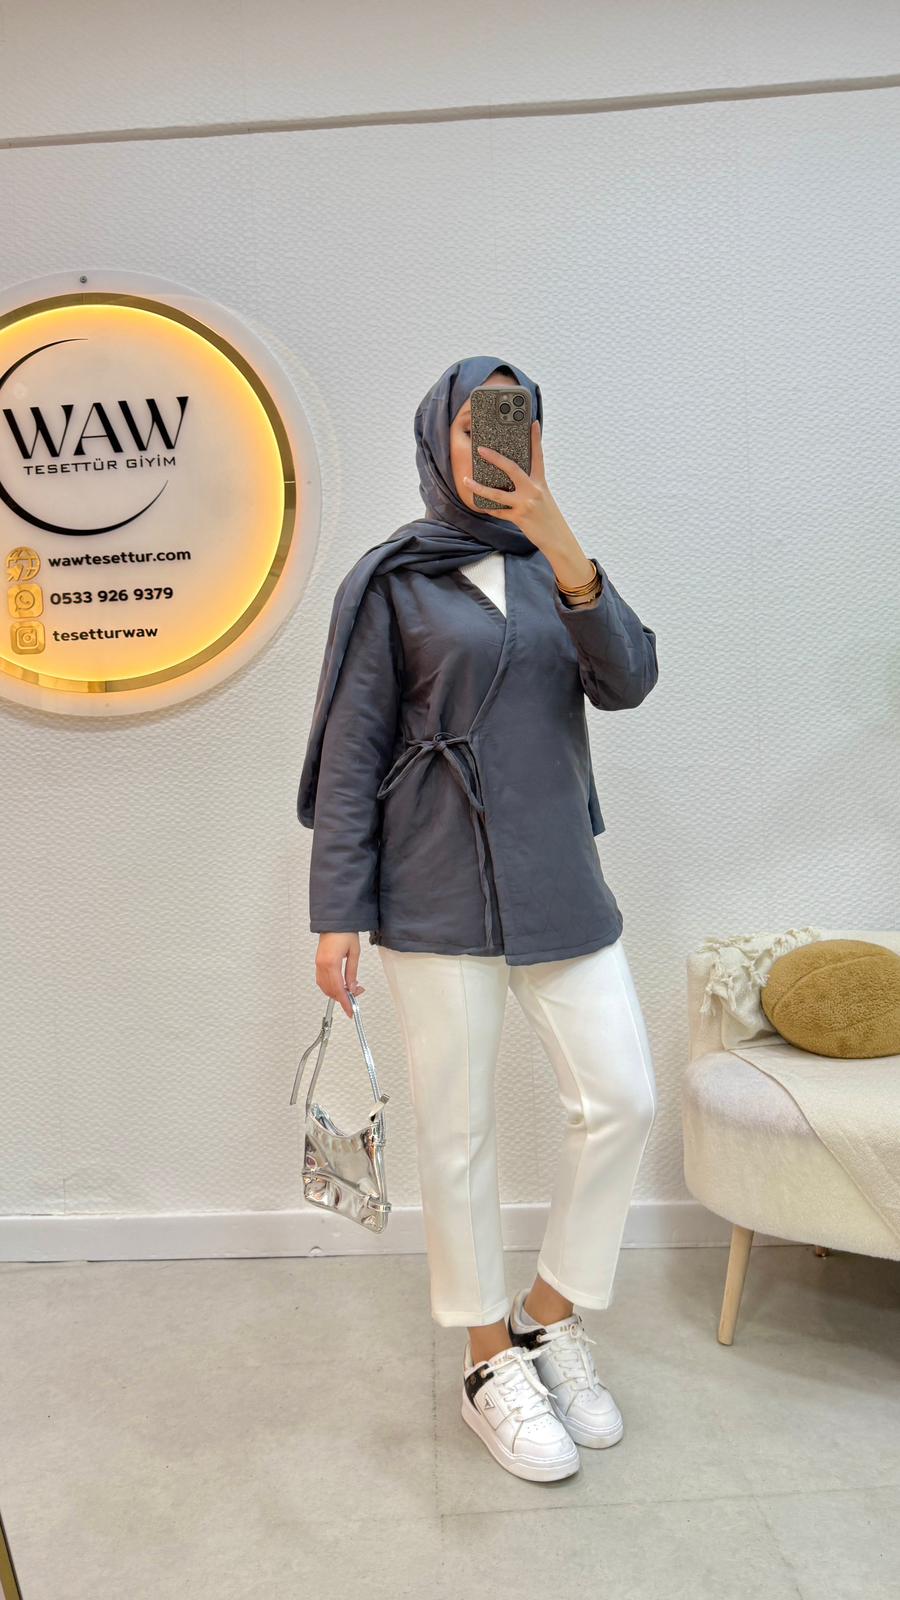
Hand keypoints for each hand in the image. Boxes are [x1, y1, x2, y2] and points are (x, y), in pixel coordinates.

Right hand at [315, 932, 364, 1018]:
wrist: (335, 921)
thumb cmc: (345, 933)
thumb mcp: (354, 953)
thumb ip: (352, 972)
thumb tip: (352, 988)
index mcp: (331, 963)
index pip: (338, 989)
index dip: (345, 1002)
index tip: (350, 1011)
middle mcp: (322, 965)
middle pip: (330, 990)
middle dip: (343, 997)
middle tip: (356, 994)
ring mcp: (318, 964)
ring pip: (325, 987)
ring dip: (336, 992)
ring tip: (350, 989)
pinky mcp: (318, 962)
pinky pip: (322, 980)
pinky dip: (330, 987)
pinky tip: (340, 985)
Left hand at [464, 420, 597, 590]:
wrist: (558, 539)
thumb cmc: (549, 517)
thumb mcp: (543, 497)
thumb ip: (530, 486)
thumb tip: (510, 479)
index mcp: (540, 482)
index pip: (538, 456)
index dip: (536, 439)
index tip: (532, 423)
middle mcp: (534, 490)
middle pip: (512, 469)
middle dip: (495, 458)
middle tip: (481, 449)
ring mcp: (526, 504)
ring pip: (497, 494)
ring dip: (479, 487)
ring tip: (466, 480)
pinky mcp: (519, 518)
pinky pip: (499, 511)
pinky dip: (489, 508)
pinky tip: (480, 504)